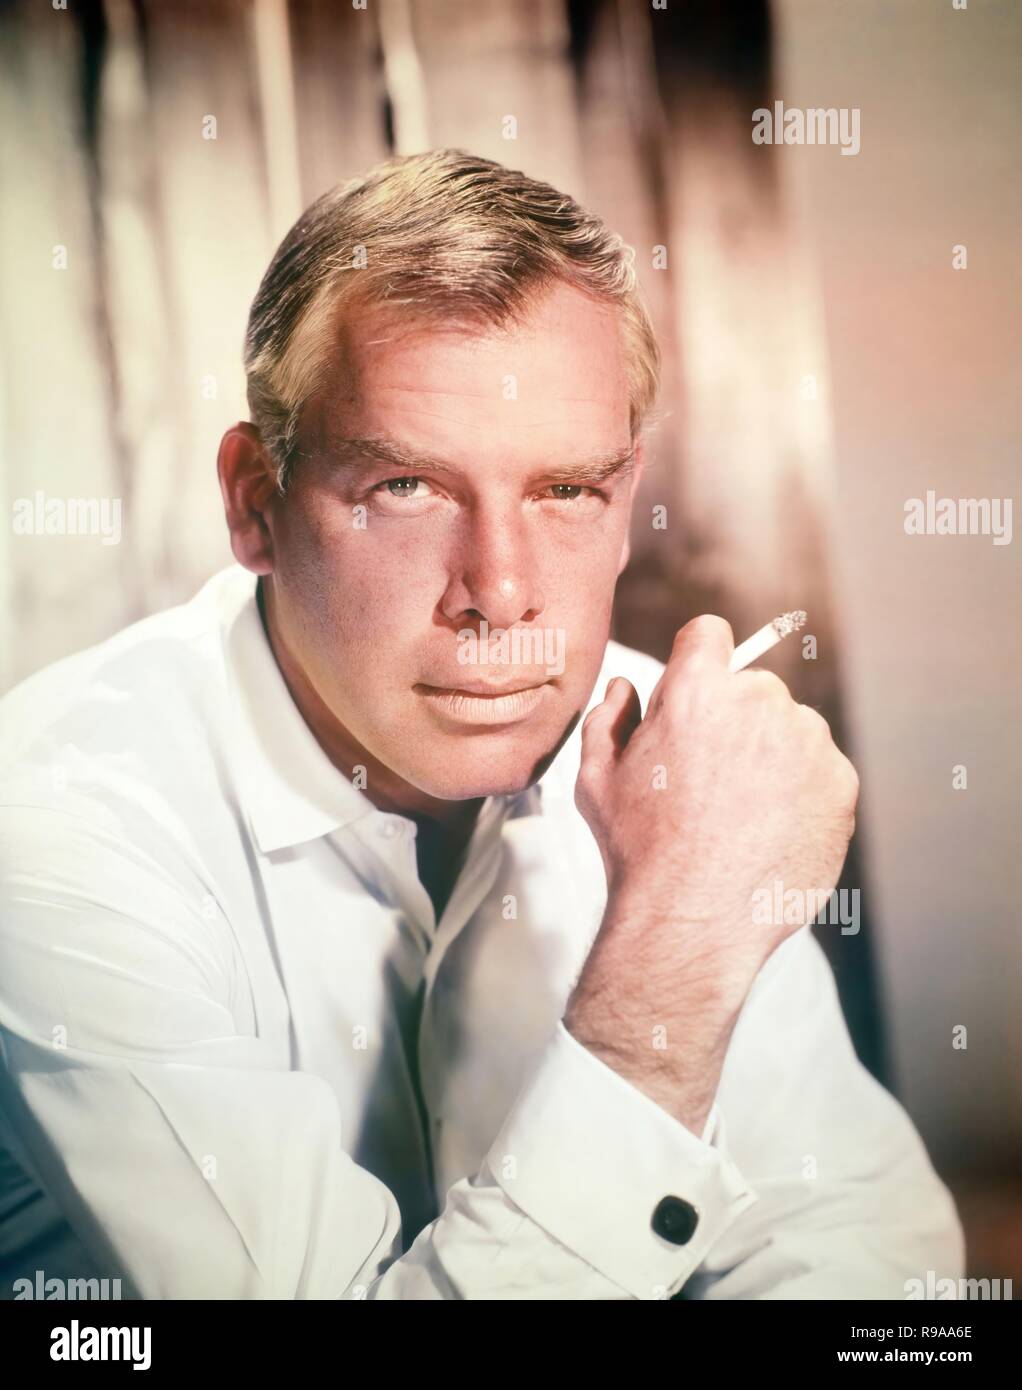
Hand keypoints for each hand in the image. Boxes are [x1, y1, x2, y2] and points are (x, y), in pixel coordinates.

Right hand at [564, 615, 858, 1130]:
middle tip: (709, 778)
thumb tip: (627, 687)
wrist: (693, 921)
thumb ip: (609, 717)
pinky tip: (769, 832)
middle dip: (733, 720)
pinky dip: (802, 793)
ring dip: (771, 756)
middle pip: (752, 688)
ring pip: (791, 730)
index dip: (698, 662)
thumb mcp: (595, 779)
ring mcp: (809, 741)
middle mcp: (760, 702)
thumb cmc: (638, 850)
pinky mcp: (841, 782)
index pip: (709, 635)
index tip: (695, 692)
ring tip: (739, 815)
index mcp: (697, 688)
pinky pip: (821, 770)